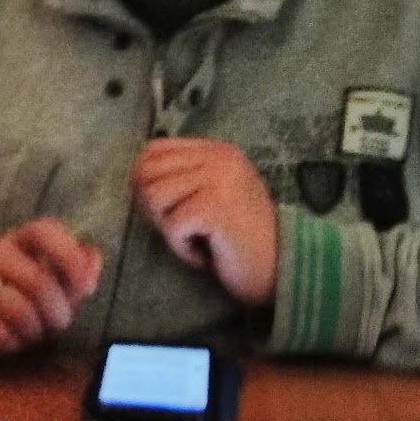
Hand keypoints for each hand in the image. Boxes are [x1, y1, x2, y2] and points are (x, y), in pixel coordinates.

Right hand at [0, 219, 102, 362]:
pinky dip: (6, 343)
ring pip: (15, 307)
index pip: (44, 230)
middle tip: (52, 327)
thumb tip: (93, 257)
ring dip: (29, 331)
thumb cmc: (18, 303)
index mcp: (22, 240)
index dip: (68, 256)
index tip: (85, 288)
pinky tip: (4, 340)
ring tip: (26, 333)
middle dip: (55, 315)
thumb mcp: (54, 290)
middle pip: (38, 281)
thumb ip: (77, 275)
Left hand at [131, 138, 277, 306]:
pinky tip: (208, 252)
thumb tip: (135, 176)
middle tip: (185, 229)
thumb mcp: (211, 195)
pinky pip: (171, 226)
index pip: (152, 151)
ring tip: (200, 238)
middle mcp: (220, 157)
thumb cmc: (239, 240)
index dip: (147, 183)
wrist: (284, 269)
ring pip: (153, 197)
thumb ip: (181, 178)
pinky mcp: (216, 206)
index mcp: (217, 150)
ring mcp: (220, 179)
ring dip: (170, 229)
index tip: (171, 210)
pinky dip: (183, 248)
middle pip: (145, 173)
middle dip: (155, 208)